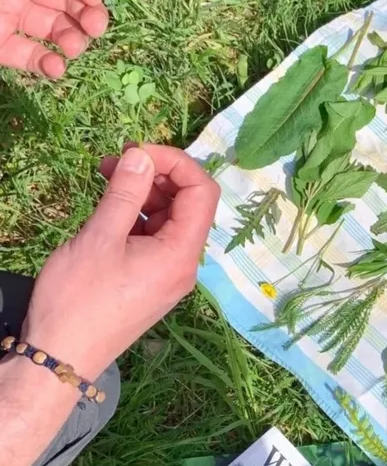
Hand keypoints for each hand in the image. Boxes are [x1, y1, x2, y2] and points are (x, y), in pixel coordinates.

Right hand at [21, 144, 219, 378]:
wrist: (58, 359)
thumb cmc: (78, 299)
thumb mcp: (99, 238)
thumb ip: (126, 193)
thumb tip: (143, 155)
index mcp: (182, 253)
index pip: (203, 191)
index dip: (176, 163)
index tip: (138, 151)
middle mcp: (184, 264)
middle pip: (189, 204)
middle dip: (157, 175)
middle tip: (116, 160)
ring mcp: (169, 274)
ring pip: (170, 219)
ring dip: (145, 193)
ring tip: (107, 177)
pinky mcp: (151, 281)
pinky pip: (156, 238)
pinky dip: (138, 217)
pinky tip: (111, 208)